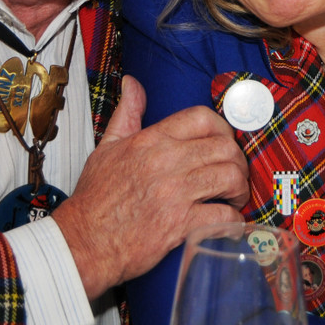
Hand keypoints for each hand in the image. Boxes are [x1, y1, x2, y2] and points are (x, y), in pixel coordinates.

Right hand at [53, 76, 249, 299]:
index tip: (225, 143)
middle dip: (238, 161)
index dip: (223, 128)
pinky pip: (224, 216)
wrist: (84, 240)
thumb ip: (127, 113)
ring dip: (240, 188)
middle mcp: (166, 161)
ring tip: (235, 197)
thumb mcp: (107, 146)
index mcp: (151, 140)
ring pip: (230, 177)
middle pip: (224, 147)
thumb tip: (132, 84)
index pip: (202, 118)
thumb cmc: (96, 198)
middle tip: (235, 174)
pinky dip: (233, 220)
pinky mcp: (181, 224)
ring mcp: (175, 193)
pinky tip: (228, 222)